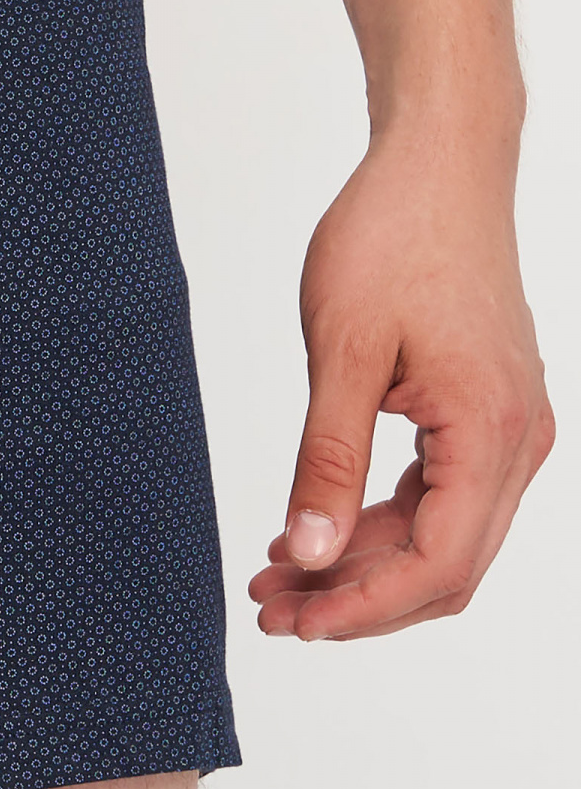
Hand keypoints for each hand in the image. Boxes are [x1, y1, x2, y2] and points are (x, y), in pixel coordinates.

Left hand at [249, 131, 552, 640]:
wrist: (439, 165)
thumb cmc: (392, 236)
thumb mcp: (343, 349)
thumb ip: (326, 459)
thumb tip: (310, 553)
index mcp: (490, 432)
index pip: (438, 565)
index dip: (364, 608)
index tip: (296, 623)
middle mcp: (519, 442)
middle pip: (446, 566)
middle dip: (357, 599)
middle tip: (270, 609)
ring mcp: (510, 428)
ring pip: (443, 535)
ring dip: (363, 564)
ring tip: (276, 575)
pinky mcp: (487, 412)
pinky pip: (442, 495)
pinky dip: (380, 521)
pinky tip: (312, 527)